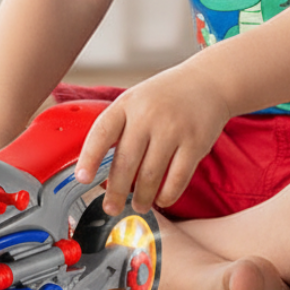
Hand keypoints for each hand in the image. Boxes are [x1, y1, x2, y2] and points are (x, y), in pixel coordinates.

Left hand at [74, 65, 230, 215]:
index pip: (102, 132)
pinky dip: (167, 195)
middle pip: (125, 162)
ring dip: (142, 198)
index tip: (82, 179)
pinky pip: (177, 178)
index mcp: (127, 104)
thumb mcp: (136, 100)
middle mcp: (148, 115)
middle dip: (116, 192)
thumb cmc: (166, 96)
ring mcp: (173, 129)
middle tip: (111, 207)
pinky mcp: (195, 143)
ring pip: (150, 175)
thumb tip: (98, 166)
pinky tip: (162, 199)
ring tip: (139, 205)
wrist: (208, 82)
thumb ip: (119, 127)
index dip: (89, 158)